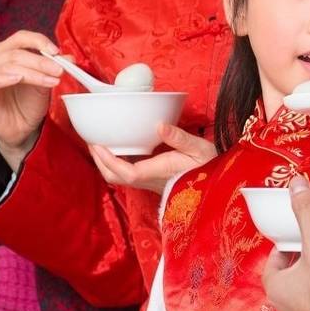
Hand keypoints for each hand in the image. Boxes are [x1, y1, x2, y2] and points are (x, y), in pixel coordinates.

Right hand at [0, 30, 63, 169]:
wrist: (22, 129)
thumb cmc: (30, 103)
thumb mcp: (46, 82)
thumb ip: (54, 67)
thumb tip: (70, 57)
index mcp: (6, 53)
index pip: (20, 38)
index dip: (38, 41)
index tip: (56, 51)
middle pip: (15, 53)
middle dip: (40, 61)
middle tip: (59, 70)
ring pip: (6, 66)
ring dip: (31, 72)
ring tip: (50, 80)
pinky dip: (3, 78)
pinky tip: (18, 79)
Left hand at [88, 122, 216, 192]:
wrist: (217, 185)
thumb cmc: (210, 165)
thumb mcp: (200, 148)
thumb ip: (179, 137)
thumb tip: (159, 125)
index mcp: (161, 171)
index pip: (127, 172)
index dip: (109, 161)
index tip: (97, 144)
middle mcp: (152, 180)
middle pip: (116, 179)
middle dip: (100, 161)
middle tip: (92, 141)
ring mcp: (150, 182)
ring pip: (120, 178)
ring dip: (106, 163)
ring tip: (100, 144)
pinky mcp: (152, 180)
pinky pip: (128, 174)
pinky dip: (116, 162)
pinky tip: (118, 148)